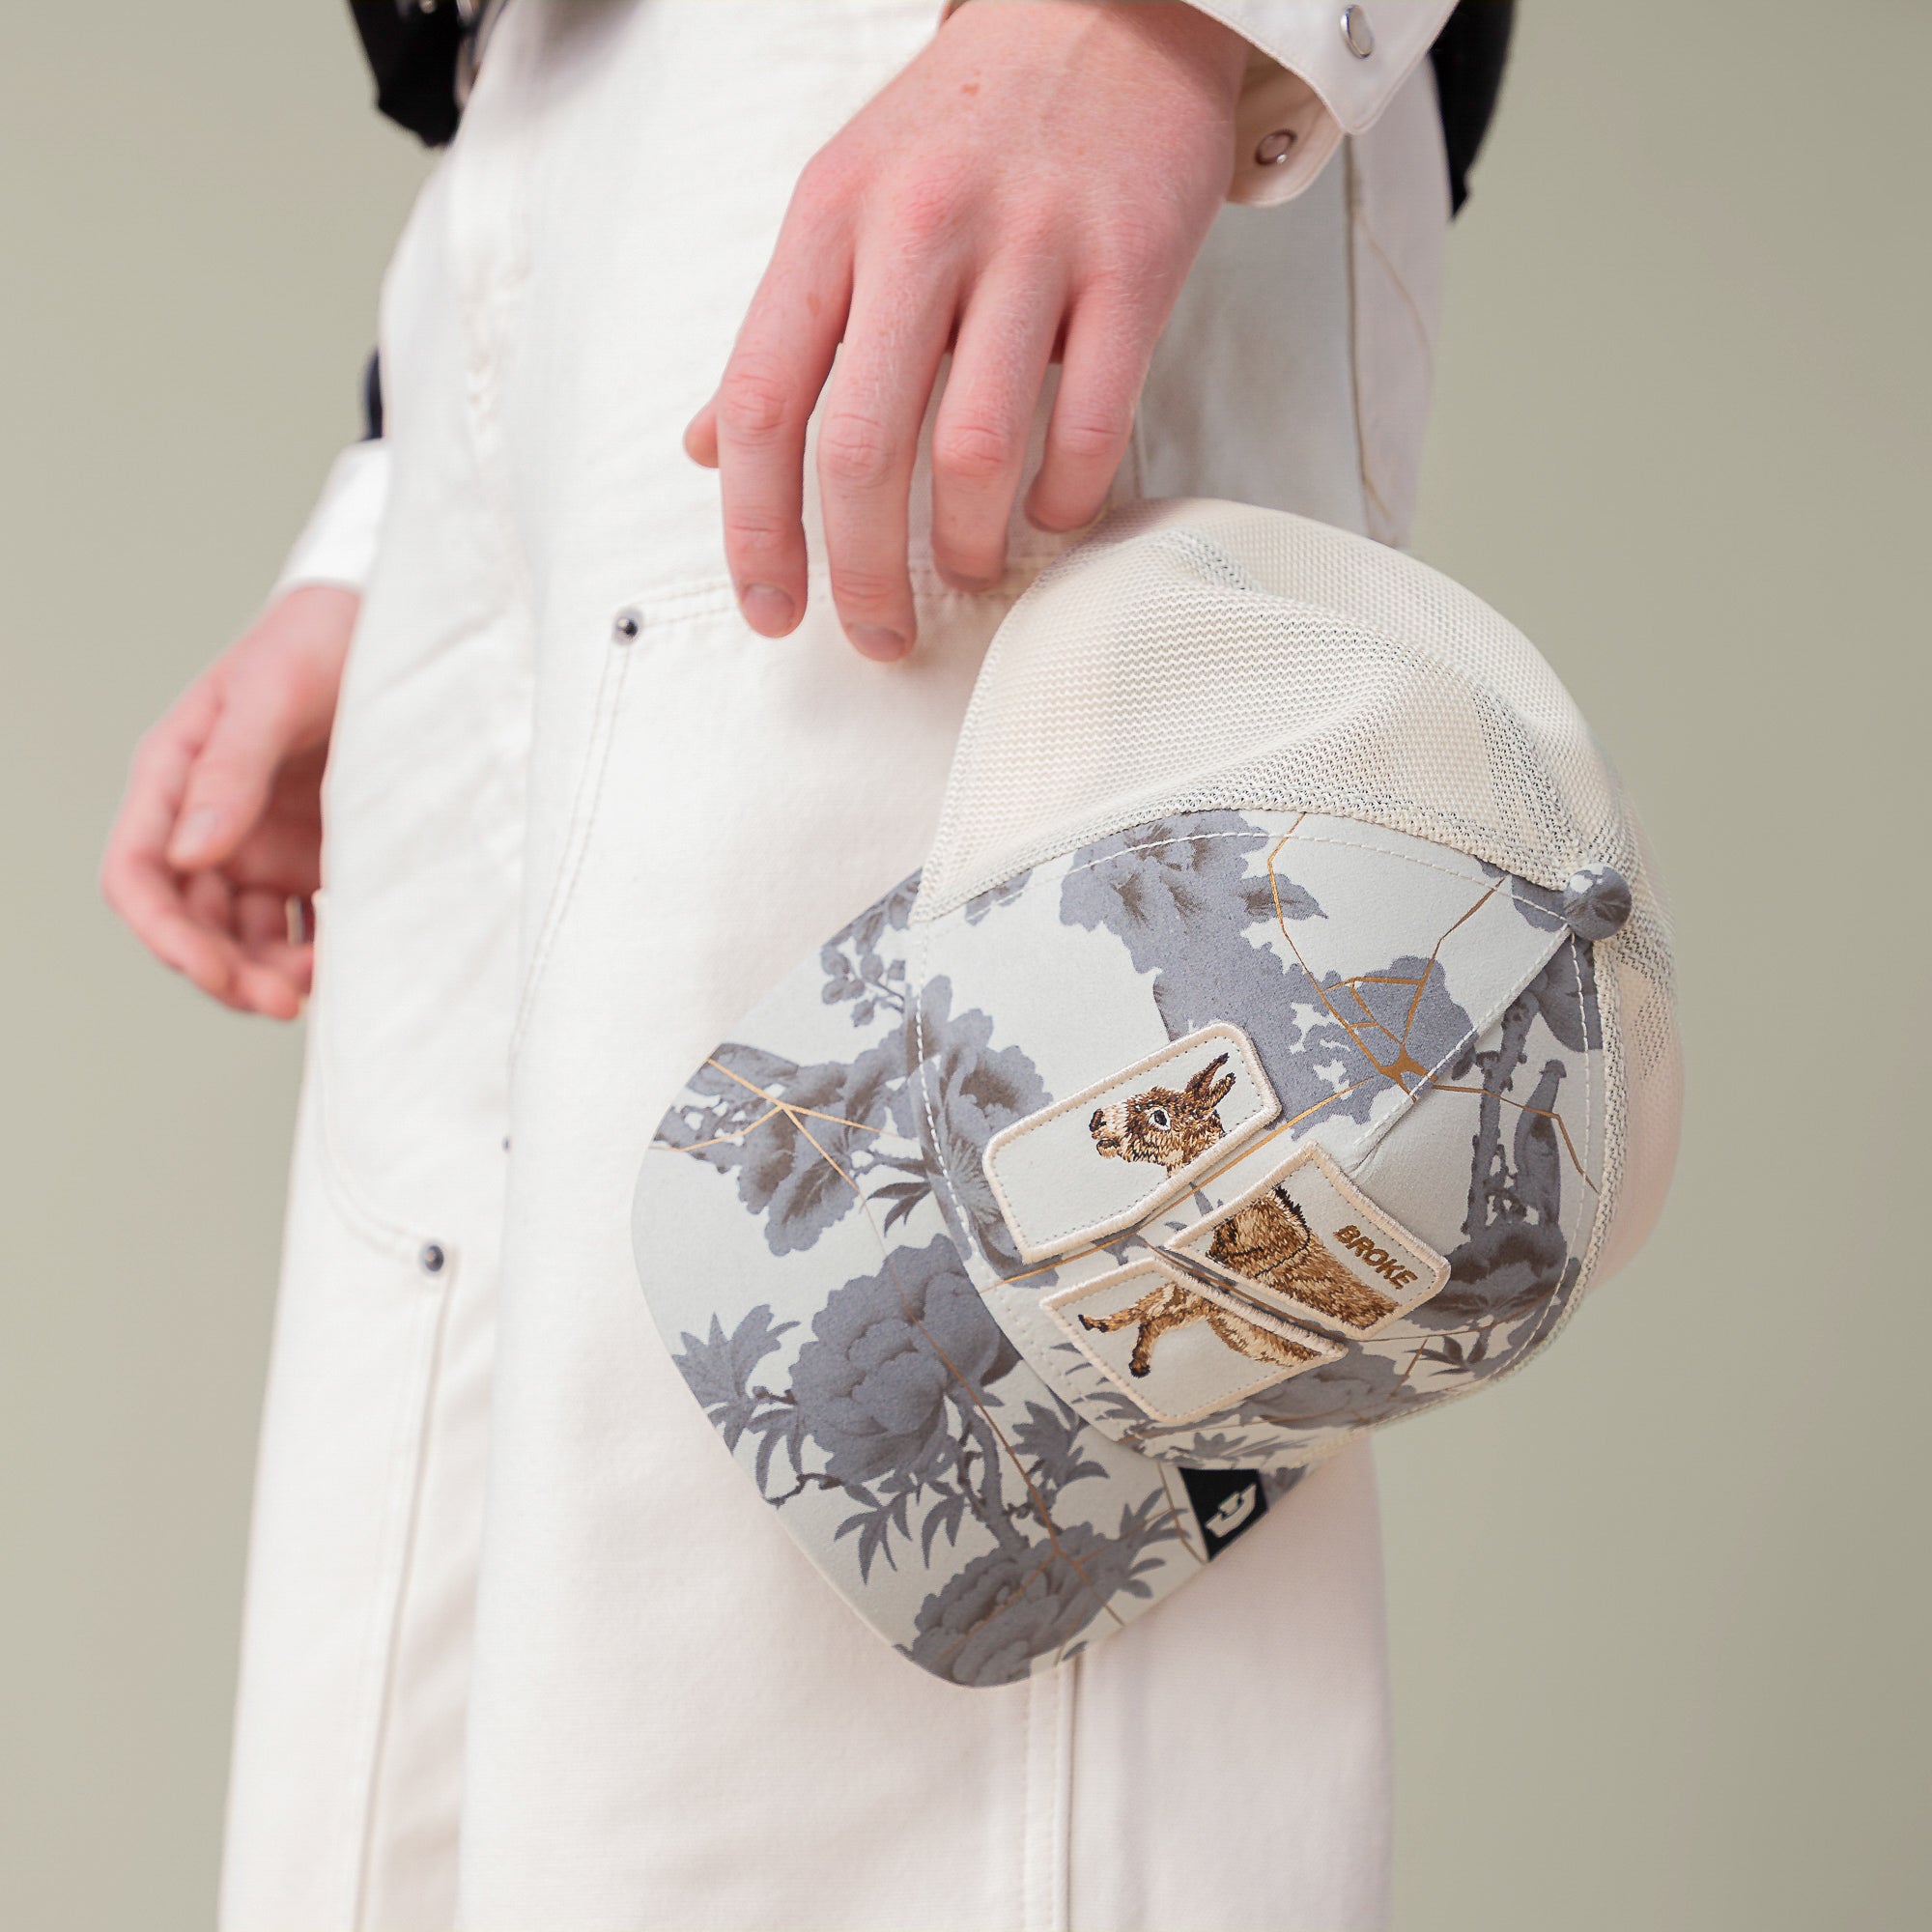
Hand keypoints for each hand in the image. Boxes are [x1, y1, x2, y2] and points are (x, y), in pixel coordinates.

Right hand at [101, 584, 354, 1018]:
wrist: (391, 630)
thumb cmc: (318, 642)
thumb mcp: (272, 694)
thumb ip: (231, 769)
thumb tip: (191, 853)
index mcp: (174, 778)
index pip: (137, 875)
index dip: (166, 935)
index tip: (214, 972)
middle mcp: (206, 822)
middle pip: (191, 922)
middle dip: (226, 970)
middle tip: (284, 1002)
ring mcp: (258, 844)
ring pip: (243, 935)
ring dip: (270, 971)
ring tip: (322, 986)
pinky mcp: (311, 857)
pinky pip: (300, 923)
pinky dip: (314, 953)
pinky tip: (347, 966)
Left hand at [685, 0, 1246, 658]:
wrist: (1109, 9)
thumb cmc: (966, 125)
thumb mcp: (842, 201)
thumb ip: (781, 330)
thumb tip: (708, 446)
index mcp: (829, 220)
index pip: (764, 401)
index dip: (755, 528)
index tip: (773, 609)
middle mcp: (919, 228)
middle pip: (860, 446)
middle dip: (861, 573)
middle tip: (878, 635)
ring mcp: (1031, 242)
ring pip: (973, 446)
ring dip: (964, 545)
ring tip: (969, 572)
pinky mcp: (1132, 261)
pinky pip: (1093, 420)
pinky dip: (1067, 499)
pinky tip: (1053, 516)